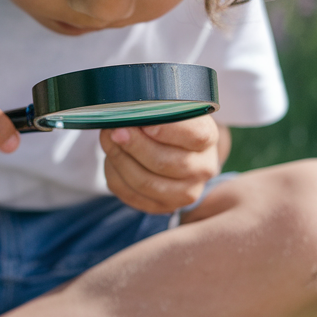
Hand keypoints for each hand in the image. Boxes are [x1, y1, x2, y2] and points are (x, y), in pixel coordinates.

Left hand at [100, 117, 220, 212]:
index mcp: (208, 139)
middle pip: (164, 162)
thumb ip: (158, 109)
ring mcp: (184, 193)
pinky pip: (130, 194)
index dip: (166, 131)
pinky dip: (115, 174)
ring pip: (144, 182)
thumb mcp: (173, 110)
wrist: (178, 151)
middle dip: (133, 145)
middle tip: (114, 130)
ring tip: (108, 139)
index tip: (143, 123)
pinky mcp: (162, 206)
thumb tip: (129, 115)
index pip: (194, 136)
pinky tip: (112, 159)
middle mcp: (202, 169)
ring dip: (119, 159)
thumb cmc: (171, 125)